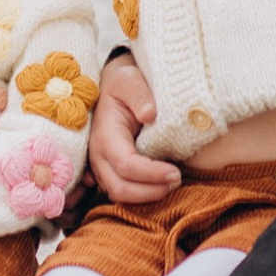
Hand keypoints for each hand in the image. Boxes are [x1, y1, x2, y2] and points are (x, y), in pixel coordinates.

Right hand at [90, 58, 179, 204]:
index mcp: (105, 134)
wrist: (114, 86)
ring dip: (147, 196)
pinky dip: (142, 194)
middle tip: (176, 180)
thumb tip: (149, 114)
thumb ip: (139, 94)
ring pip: (119, 195)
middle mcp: (99, 155)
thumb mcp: (130, 79)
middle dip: (150, 191)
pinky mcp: (110, 171)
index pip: (125, 164)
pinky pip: (123, 192)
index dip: (150, 174)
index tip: (175, 172)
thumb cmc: (124, 83)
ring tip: (171, 183)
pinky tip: (161, 184)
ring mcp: (102, 166)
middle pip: (119, 188)